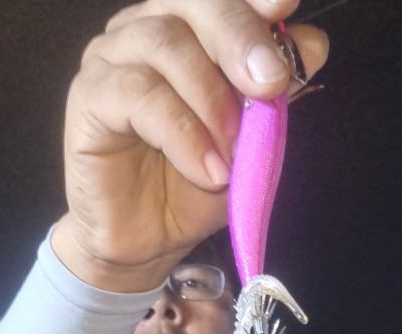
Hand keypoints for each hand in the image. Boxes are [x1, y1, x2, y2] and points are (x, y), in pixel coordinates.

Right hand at [51, 0, 327, 292]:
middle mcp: (147, 27)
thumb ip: (276, 92)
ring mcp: (112, 57)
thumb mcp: (251, 140)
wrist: (150, 241)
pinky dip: (182, 134)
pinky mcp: (88, 96)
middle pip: (193, 1)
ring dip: (211, 100)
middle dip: (240, 37)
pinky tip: (207, 170)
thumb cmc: (195, 184)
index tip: (285, 8)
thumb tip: (313, 44)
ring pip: (165, 43)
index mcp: (189, 26)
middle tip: (271, 82)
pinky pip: (138, 95)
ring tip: (232, 154)